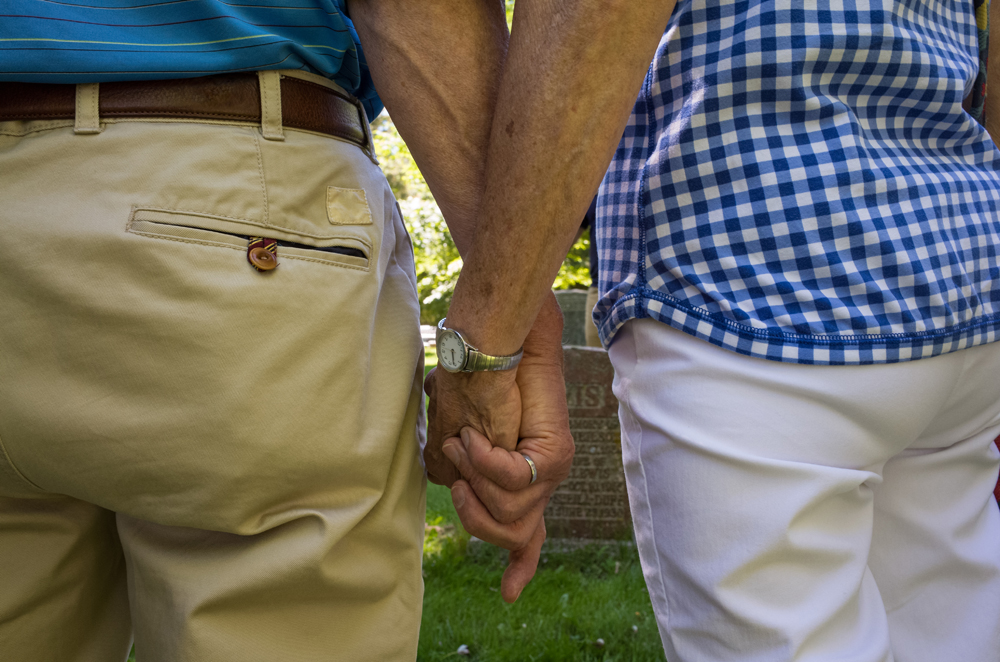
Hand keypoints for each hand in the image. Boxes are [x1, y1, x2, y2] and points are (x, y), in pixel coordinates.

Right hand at [441, 293, 573, 601]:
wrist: (496, 336)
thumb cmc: (473, 374)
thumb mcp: (458, 426)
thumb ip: (458, 462)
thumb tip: (446, 478)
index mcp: (523, 473)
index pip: (529, 532)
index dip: (521, 565)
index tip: (509, 596)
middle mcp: (544, 475)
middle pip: (512, 533)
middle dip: (475, 514)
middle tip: (459, 480)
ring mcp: (554, 467)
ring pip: (508, 511)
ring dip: (472, 480)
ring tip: (466, 442)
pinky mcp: (554, 454)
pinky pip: (509, 481)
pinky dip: (482, 461)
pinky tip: (475, 437)